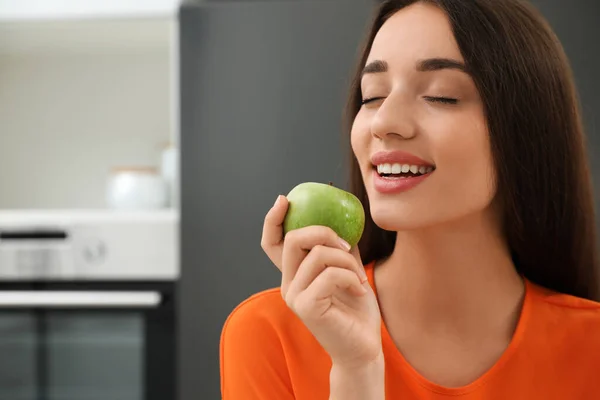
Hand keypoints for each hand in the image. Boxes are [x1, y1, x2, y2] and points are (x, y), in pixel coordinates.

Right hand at [261, 195, 382, 368]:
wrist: (364, 347)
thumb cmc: (356, 311)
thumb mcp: (348, 271)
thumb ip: (340, 249)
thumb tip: (345, 220)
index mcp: (294, 275)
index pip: (272, 243)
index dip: (273, 219)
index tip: (285, 199)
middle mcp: (288, 284)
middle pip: (294, 239)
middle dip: (324, 232)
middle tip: (346, 245)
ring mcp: (294, 296)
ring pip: (318, 255)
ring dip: (347, 261)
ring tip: (359, 278)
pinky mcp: (305, 307)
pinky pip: (330, 274)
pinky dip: (351, 276)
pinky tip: (359, 290)